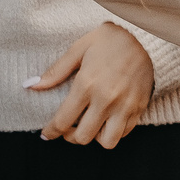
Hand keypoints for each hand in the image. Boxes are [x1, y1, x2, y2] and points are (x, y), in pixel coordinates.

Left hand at [29, 22, 155, 146]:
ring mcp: (124, 106)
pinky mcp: (139, 108)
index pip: (63, 121)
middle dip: (69, 137)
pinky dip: (112, 132)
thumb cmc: (111, 40)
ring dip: (94, 138)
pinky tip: (106, 120)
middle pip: (82, 137)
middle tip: (67, 128)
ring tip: (89, 126)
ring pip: (106, 142)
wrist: (147, 37)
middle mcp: (106, 99)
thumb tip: (31, 85)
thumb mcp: (80, 48)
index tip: (46, 134)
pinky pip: (124, 133)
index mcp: (87, 84)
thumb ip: (57, 70)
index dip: (50, 132)